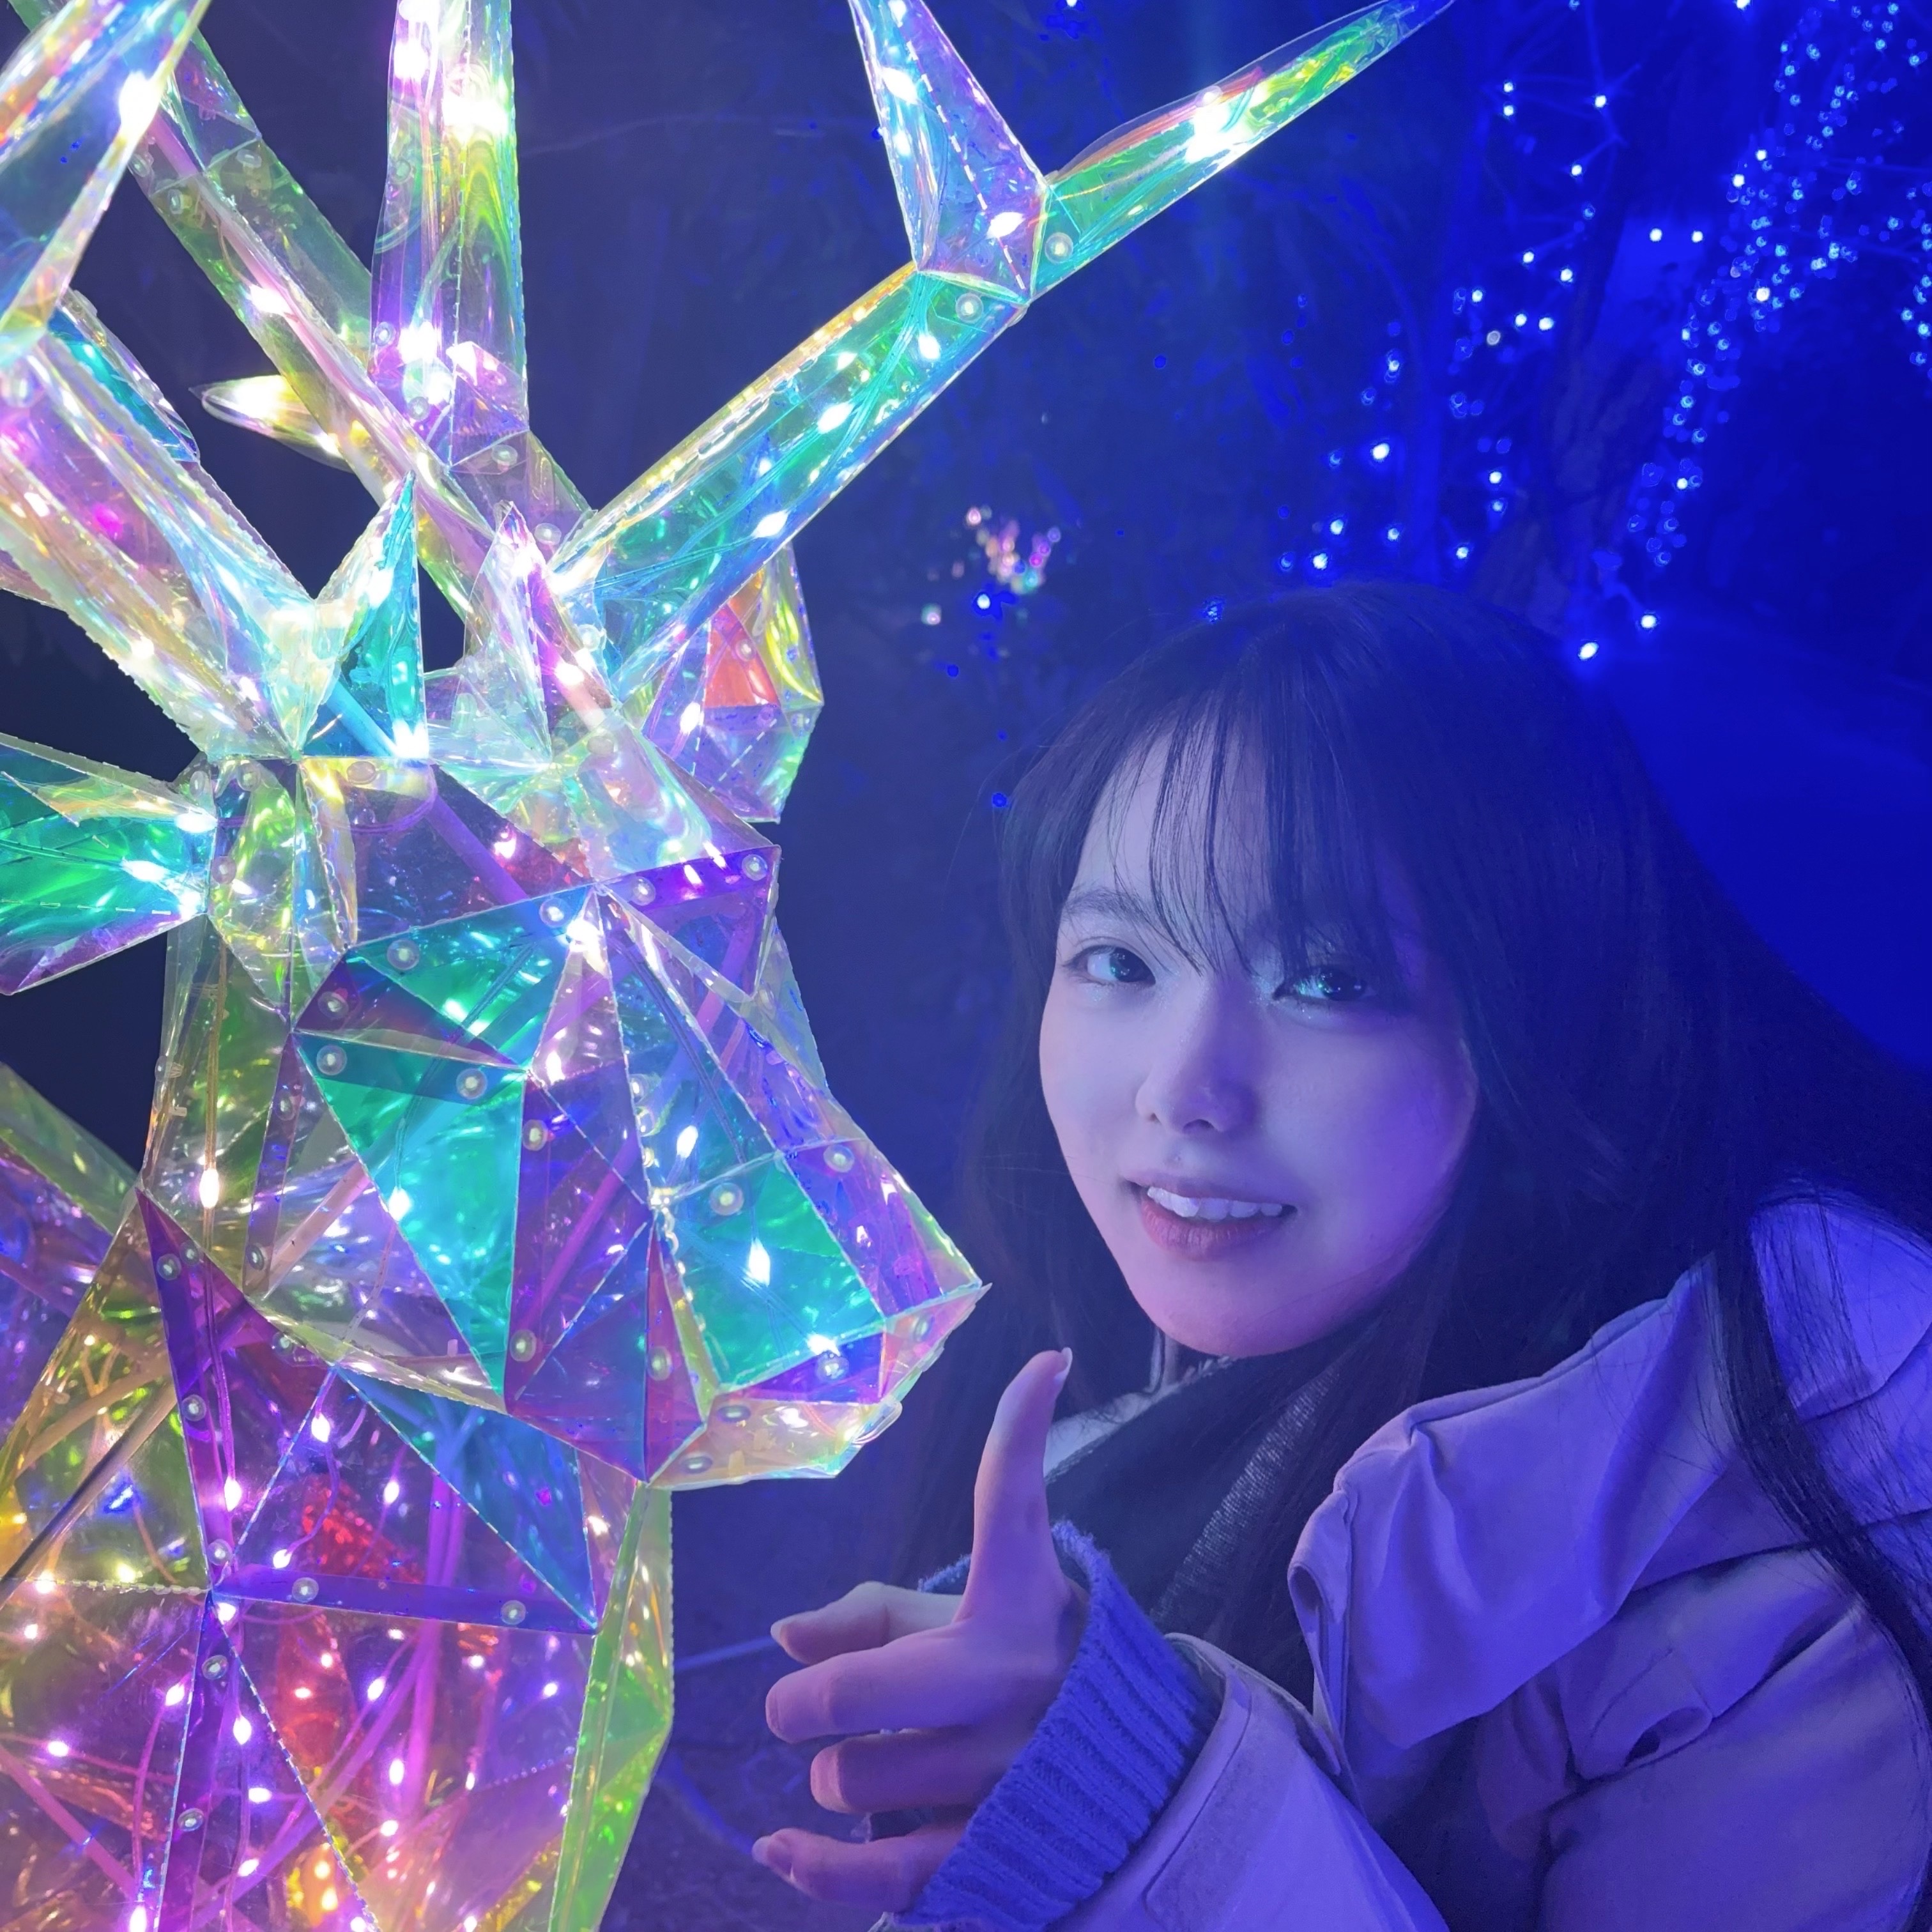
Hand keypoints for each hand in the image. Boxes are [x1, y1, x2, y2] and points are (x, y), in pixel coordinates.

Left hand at [754, 1348, 1083, 1910]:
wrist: (1123, 1790)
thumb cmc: (1020, 1680)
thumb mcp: (961, 1624)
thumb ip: (870, 1617)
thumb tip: (782, 1637)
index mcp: (1017, 1605)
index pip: (1013, 1501)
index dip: (1024, 1425)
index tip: (1049, 1363)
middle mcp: (1018, 1680)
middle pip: (856, 1690)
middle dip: (807, 1703)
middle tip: (800, 1707)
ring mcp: (1010, 1770)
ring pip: (854, 1778)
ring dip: (837, 1776)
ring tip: (872, 1764)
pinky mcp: (998, 1851)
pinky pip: (881, 1872)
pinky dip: (816, 1869)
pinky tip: (777, 1852)